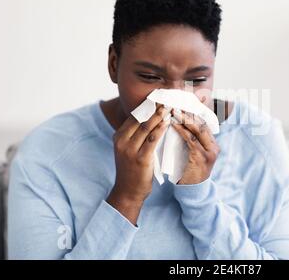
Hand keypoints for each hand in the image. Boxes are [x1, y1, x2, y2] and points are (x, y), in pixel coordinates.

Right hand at [107, 105, 169, 223]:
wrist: (128, 191)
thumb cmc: (132, 170)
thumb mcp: (129, 149)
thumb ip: (135, 135)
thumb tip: (150, 119)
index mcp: (118, 136)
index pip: (134, 116)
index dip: (147, 105)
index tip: (158, 97)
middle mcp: (122, 141)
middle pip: (140, 119)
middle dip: (154, 107)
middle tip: (166, 98)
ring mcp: (130, 150)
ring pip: (146, 127)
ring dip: (159, 115)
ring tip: (169, 106)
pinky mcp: (140, 158)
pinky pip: (152, 140)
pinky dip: (160, 129)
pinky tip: (168, 122)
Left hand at [171, 109, 219, 184]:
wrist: (192, 191)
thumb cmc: (189, 171)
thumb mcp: (193, 154)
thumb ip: (191, 141)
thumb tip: (180, 123)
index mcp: (213, 145)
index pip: (205, 124)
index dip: (194, 113)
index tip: (182, 104)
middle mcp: (214, 147)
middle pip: (203, 124)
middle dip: (189, 113)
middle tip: (176, 105)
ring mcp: (209, 152)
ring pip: (198, 130)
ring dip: (185, 119)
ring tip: (174, 111)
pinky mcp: (202, 157)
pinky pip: (191, 140)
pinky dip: (182, 130)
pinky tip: (173, 124)